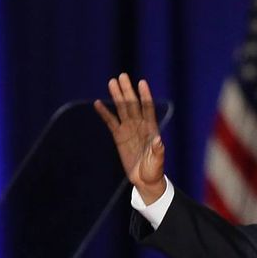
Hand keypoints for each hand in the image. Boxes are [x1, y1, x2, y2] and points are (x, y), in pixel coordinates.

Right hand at [93, 74, 165, 203]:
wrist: (145, 181)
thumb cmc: (154, 171)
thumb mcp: (157, 162)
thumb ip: (157, 151)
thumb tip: (158, 140)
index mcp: (151, 130)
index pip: (148, 109)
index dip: (145, 96)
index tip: (141, 83)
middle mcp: (140, 127)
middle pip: (133, 105)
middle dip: (128, 91)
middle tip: (122, 76)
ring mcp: (129, 130)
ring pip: (122, 110)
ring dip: (117, 97)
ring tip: (111, 82)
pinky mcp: (119, 137)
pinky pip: (111, 122)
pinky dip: (105, 113)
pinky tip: (98, 103)